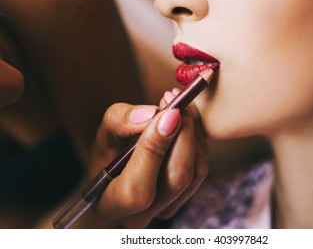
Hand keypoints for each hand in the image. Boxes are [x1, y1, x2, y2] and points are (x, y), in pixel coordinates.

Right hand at [87, 91, 208, 227]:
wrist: (118, 173)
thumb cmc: (107, 153)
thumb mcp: (105, 133)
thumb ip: (121, 121)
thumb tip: (152, 113)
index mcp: (110, 205)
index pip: (138, 188)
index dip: (155, 150)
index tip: (168, 113)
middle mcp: (141, 217)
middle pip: (177, 178)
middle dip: (183, 134)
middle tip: (178, 102)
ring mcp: (167, 210)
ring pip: (197, 172)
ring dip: (193, 133)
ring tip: (180, 105)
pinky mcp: (186, 198)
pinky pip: (201, 167)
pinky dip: (197, 140)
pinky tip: (185, 120)